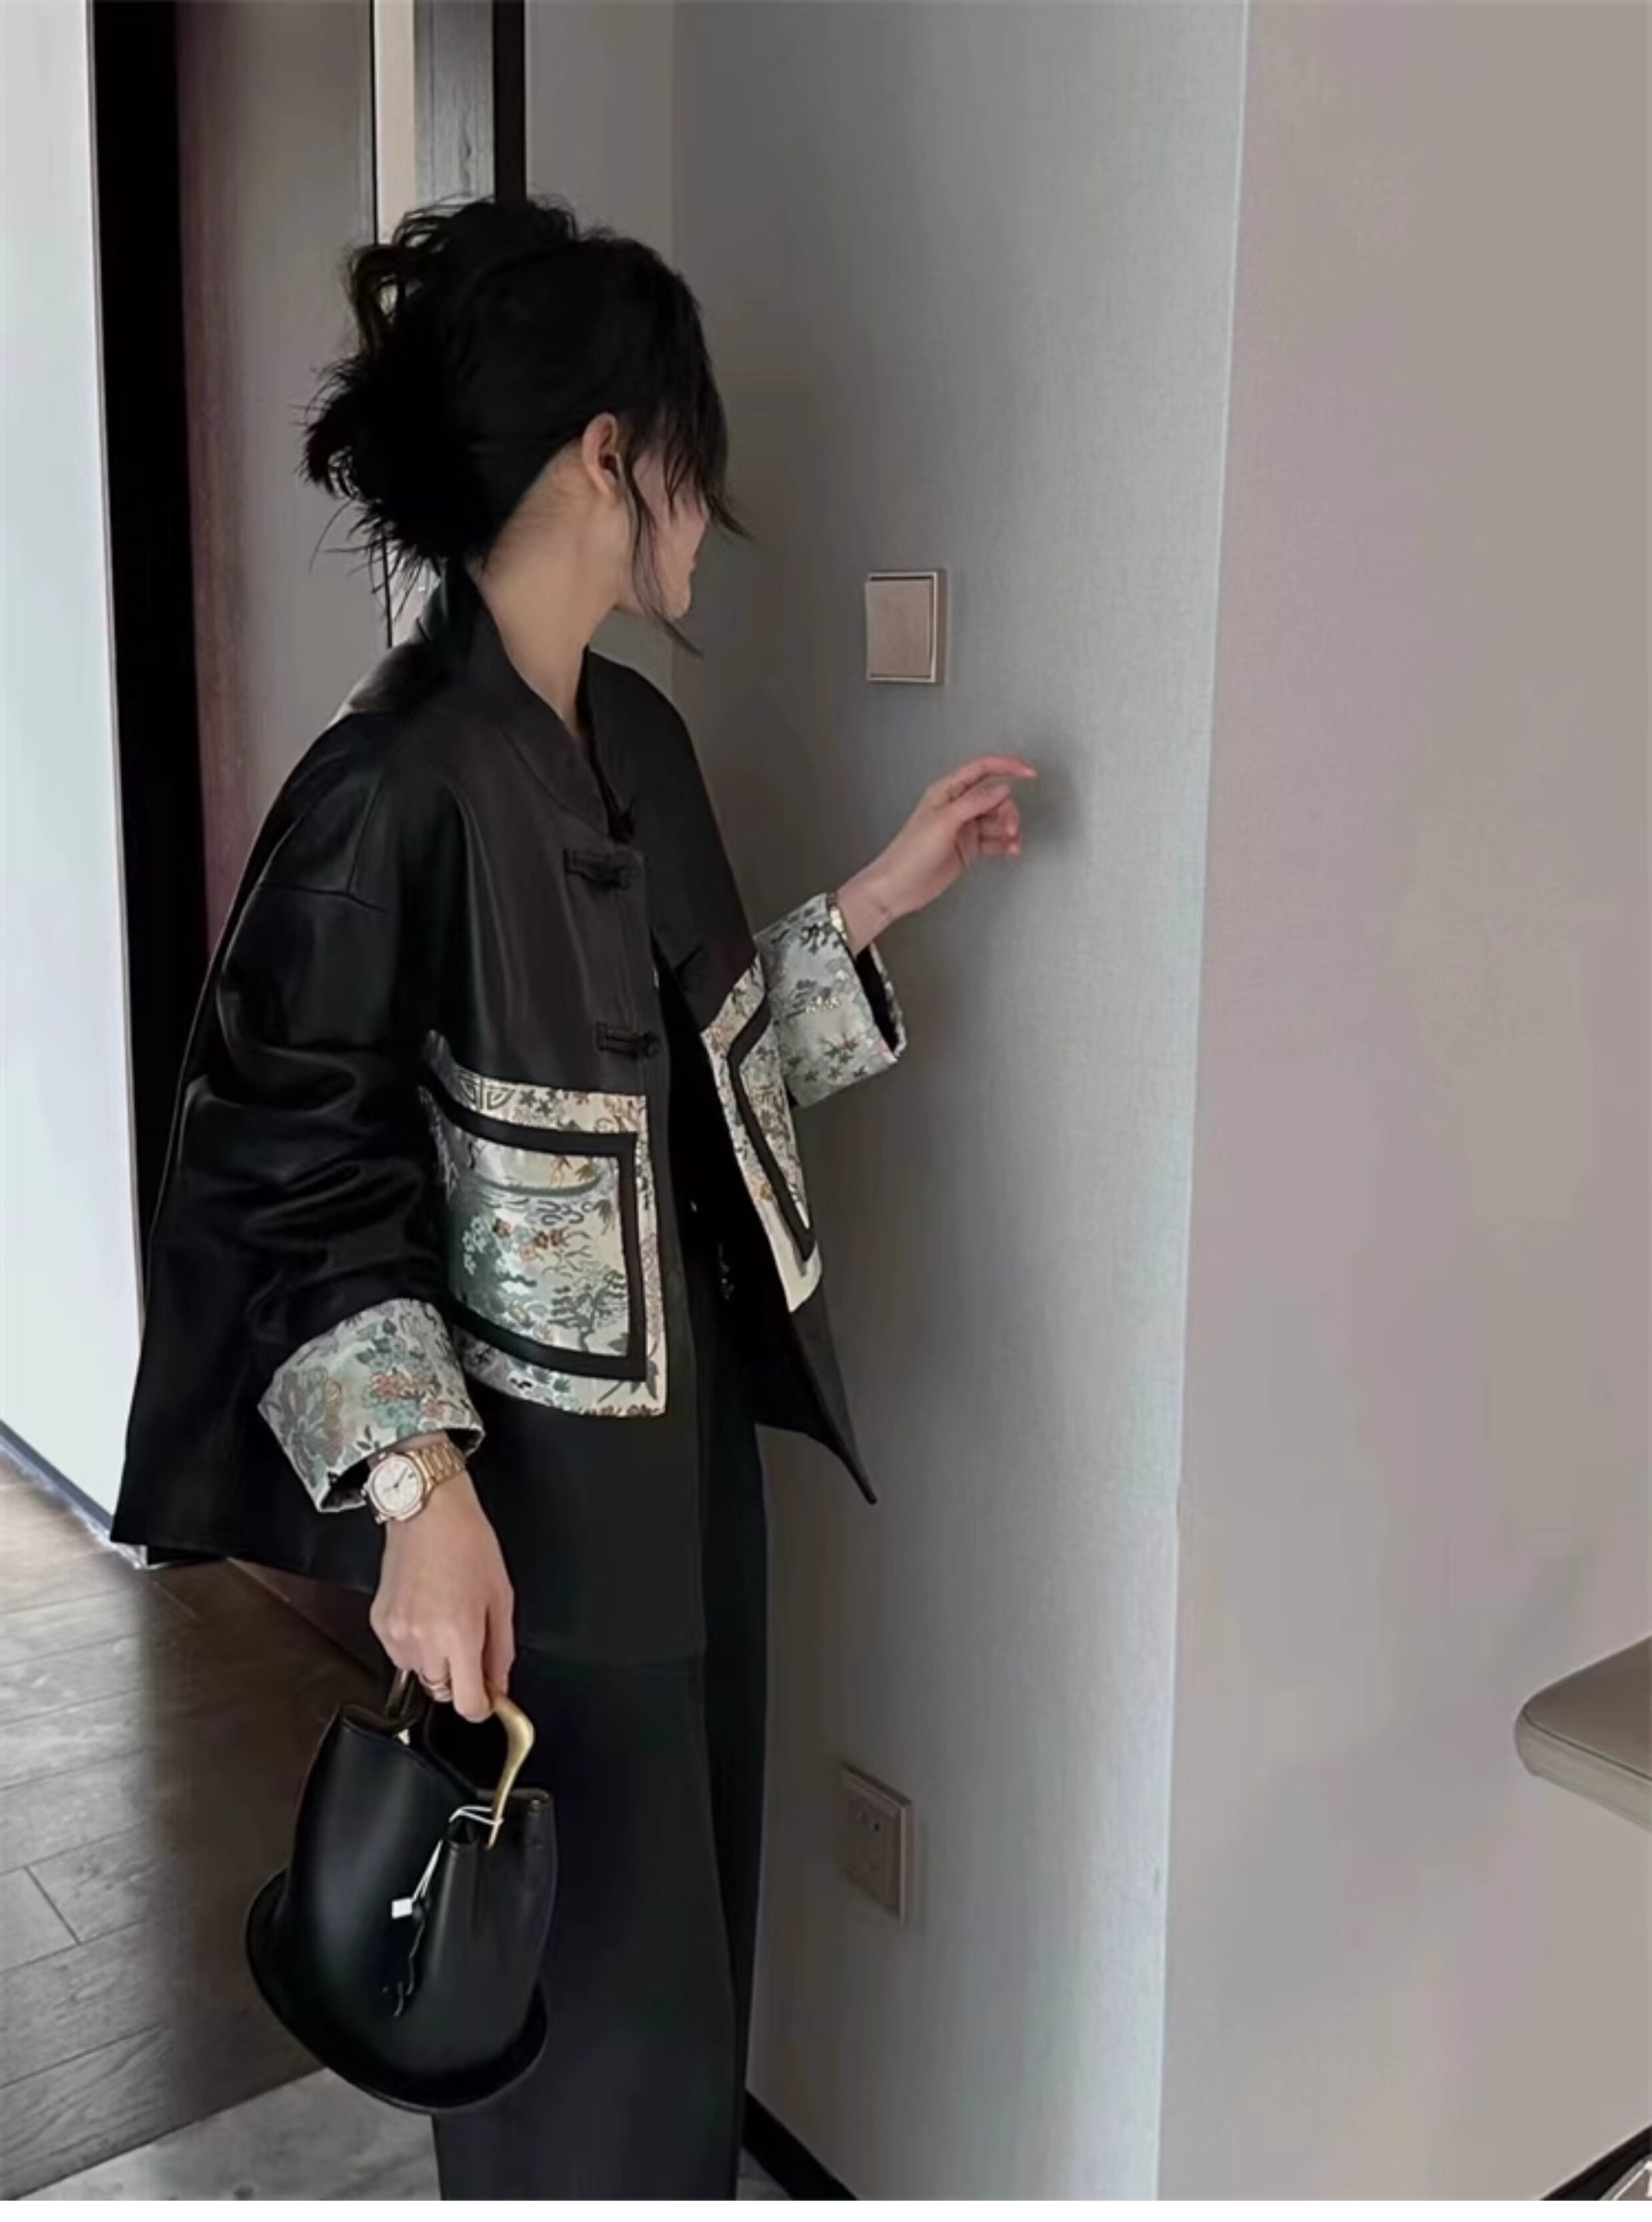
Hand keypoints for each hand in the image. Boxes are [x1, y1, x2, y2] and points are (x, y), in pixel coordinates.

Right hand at [368, 1465, 514, 1721]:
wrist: (427, 1510)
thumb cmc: (467, 1542)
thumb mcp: (501, 1596)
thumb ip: (502, 1649)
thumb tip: (501, 1684)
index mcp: (459, 1634)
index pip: (467, 1704)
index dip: (483, 1706)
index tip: (489, 1697)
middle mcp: (423, 1640)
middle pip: (443, 1692)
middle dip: (460, 1675)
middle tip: (471, 1641)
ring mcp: (396, 1634)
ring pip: (421, 1674)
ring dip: (437, 1660)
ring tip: (446, 1618)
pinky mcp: (379, 1624)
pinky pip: (400, 1655)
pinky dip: (415, 1645)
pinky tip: (427, 1612)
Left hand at [836, 755, 1035, 951]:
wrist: (900, 886)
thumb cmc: (910, 852)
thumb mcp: (945, 821)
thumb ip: (975, 802)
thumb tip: (1002, 788)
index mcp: (947, 791)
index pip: (982, 769)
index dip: (1007, 768)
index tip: (1028, 773)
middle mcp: (957, 807)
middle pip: (995, 798)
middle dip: (1008, 810)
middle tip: (1010, 827)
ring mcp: (964, 828)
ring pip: (997, 820)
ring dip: (1009, 830)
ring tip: (1012, 844)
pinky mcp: (969, 847)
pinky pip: (995, 840)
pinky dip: (1006, 845)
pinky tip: (1010, 851)